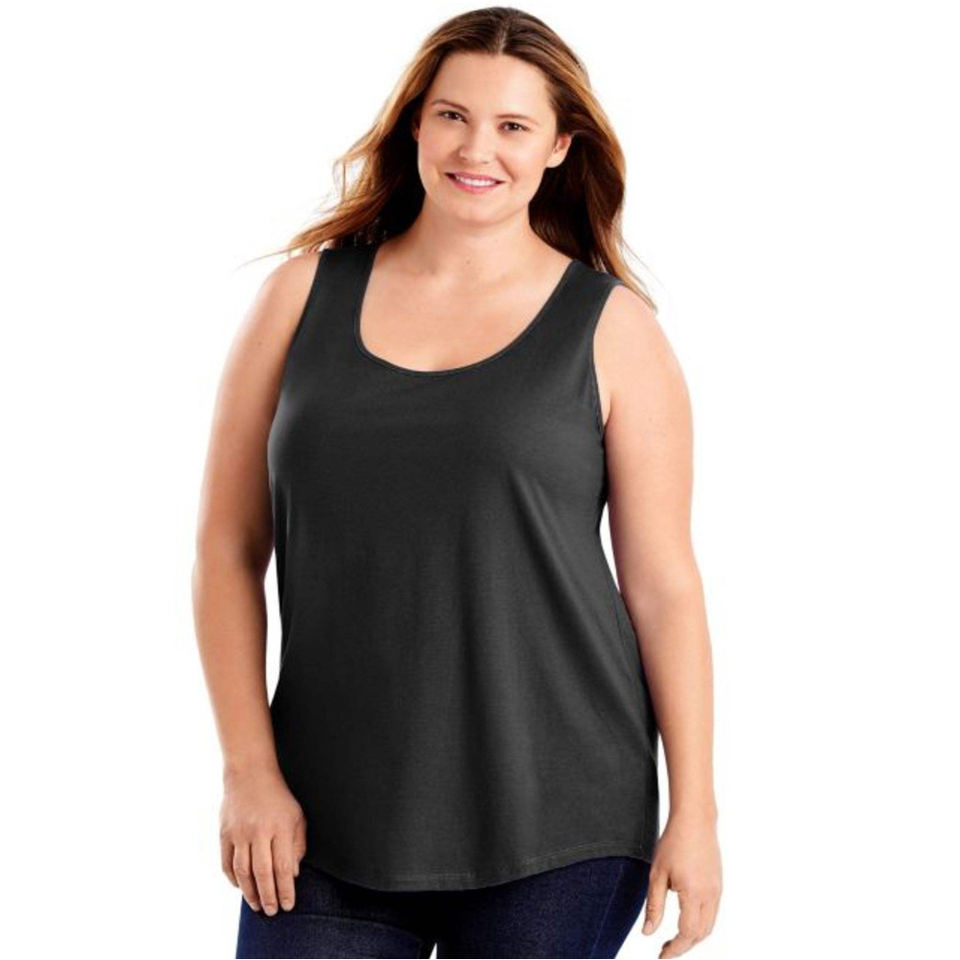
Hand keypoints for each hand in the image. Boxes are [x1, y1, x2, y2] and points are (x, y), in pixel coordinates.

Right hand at [219, 764, 306, 915]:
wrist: (250, 773)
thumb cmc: (278, 797)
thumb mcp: (296, 816)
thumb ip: (297, 845)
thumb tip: (292, 875)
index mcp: (280, 827)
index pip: (283, 867)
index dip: (285, 890)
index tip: (288, 905)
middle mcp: (259, 831)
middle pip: (263, 873)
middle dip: (268, 897)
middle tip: (272, 911)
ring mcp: (239, 832)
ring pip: (243, 871)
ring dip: (249, 892)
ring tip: (256, 905)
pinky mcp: (224, 833)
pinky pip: (227, 863)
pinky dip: (233, 879)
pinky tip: (240, 887)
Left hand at [641, 810, 721, 957]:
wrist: (695, 820)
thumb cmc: (673, 843)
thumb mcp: (657, 874)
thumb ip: (654, 905)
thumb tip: (648, 933)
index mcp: (694, 894)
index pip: (687, 934)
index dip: (675, 949)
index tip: (661, 955)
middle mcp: (710, 896)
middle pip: (700, 934)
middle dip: (684, 946)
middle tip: (665, 950)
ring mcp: (717, 890)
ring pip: (709, 925)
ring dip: (693, 936)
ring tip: (674, 938)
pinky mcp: (718, 884)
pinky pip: (713, 912)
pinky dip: (701, 923)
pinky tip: (686, 919)